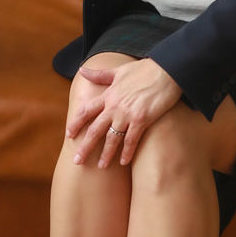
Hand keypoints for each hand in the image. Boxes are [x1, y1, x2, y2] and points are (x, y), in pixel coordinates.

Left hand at [65, 58, 181, 168]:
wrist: (166, 70)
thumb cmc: (144, 69)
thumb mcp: (119, 70)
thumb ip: (100, 74)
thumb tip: (82, 69)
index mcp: (108, 94)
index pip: (86, 111)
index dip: (76, 123)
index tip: (69, 134)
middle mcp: (114, 106)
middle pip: (95, 129)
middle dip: (85, 146)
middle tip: (77, 161)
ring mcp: (127, 114)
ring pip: (112, 138)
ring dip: (106, 154)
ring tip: (101, 167)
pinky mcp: (142, 120)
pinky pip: (131, 140)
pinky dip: (127, 152)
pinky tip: (123, 162)